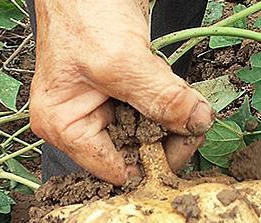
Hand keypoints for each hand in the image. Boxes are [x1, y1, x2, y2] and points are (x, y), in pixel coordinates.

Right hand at [29, 0, 213, 184]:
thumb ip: (160, 96)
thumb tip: (196, 122)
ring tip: (183, 99)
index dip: (152, 161)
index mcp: (64, 126)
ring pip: (147, 131)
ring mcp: (101, 106)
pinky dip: (169, 102)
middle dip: (166, 138)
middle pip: (133, 152)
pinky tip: (175, 89)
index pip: (115, 168)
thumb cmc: (82, 12)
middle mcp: (79, 122)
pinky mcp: (121, 91)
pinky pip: (151, 110)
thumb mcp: (121, 60)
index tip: (186, 142)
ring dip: (171, 119)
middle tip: (193, 120)